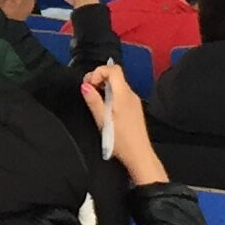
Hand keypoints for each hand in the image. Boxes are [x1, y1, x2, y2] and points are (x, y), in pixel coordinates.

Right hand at [80, 61, 166, 187]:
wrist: (139, 154)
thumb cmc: (121, 140)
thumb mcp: (102, 120)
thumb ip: (93, 100)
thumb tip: (85, 86)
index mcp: (123, 95)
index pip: (113, 69)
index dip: (98, 72)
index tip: (88, 84)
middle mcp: (131, 95)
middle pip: (115, 75)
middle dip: (99, 78)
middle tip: (88, 91)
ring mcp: (134, 101)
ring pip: (118, 85)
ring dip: (104, 87)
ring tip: (94, 100)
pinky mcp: (134, 108)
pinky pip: (121, 94)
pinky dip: (110, 95)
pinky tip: (105, 108)